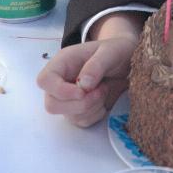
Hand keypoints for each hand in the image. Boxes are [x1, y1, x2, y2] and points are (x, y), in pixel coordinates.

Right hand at [37, 12, 144, 127]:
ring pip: (69, 116)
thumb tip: (82, 84)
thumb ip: (97, 65)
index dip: (59, 91)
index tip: (82, 91)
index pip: (44, 81)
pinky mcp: (79, 110)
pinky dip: (96, 114)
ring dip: (91, 107)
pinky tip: (104, 99)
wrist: (127, 61)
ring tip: (104, 89)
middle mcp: (61, 82)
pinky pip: (82, 122)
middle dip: (79, 104)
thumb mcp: (111, 51)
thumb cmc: (117, 51)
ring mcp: (68, 98)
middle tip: (100, 90)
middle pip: (52, 104)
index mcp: (63, 63)